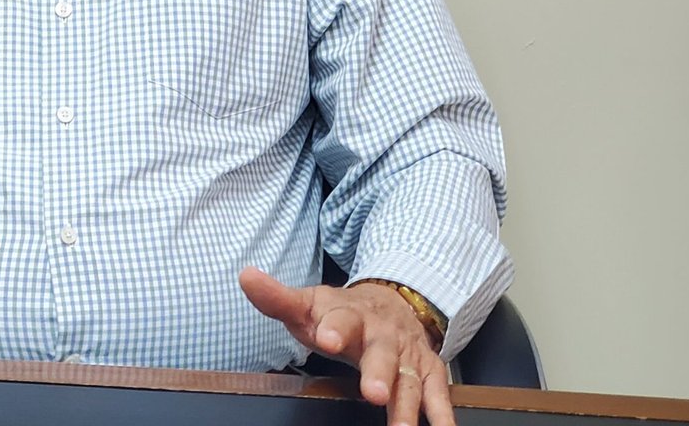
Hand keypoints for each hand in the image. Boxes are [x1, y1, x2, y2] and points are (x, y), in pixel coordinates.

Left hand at [239, 267, 452, 425]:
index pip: (339, 318)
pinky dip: (443, 414)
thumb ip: (278, 298)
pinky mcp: (428, 370)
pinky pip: (438, 394)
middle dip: (378, 372)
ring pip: (409, 378)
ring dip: (407, 404)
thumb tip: (245, 277)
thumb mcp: (309, 304)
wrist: (391, 304)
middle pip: (381, 352)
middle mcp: (382, 334)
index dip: (333, 328)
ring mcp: (407, 354)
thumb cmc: (340, 314)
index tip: (325, 338)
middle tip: (373, 392)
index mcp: (348, 315)